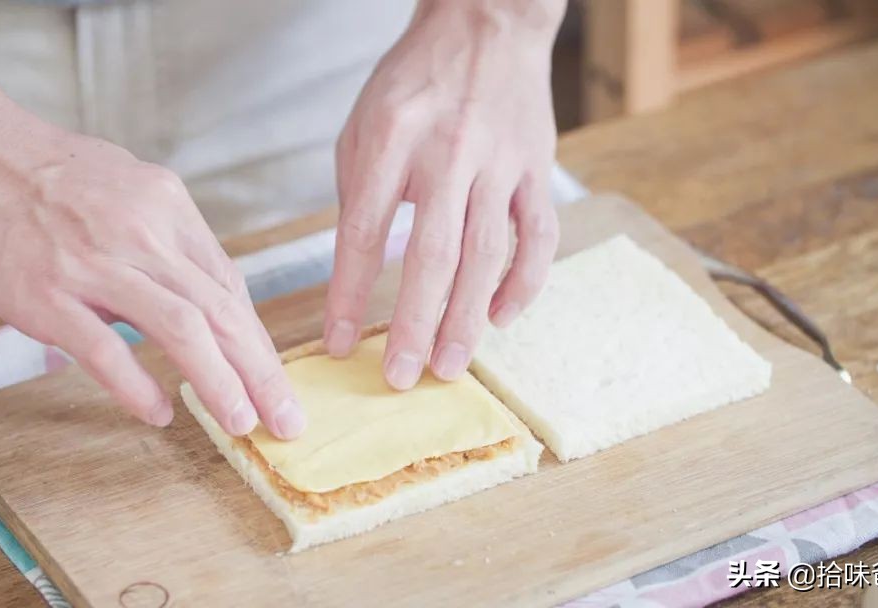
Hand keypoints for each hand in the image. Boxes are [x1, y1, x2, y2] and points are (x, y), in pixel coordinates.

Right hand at [0, 107, 304, 437]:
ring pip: (180, 329)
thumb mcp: (127, 183)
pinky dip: (135, 386)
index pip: (228, 284)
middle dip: (262, 372)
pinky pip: (103, 348)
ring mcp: (96, 264)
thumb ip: (163, 235)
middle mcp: (144, 233)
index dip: (255, 340)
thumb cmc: (45, 167)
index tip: (271, 378)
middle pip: (222, 311)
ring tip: (244, 424)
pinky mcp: (47, 293)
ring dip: (219, 382)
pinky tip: (158, 412)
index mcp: (168, 206)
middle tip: (287, 419)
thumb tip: (194, 286)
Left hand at [325, 0, 563, 388]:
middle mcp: (448, 153)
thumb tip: (357, 275)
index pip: (363, 232)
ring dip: (467, 318)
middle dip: (414, 324)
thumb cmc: (415, 84)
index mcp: (391, 138)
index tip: (339, 344)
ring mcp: (499, 162)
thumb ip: (360, 195)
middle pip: (432, 255)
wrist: (487, 27)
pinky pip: (538, 237)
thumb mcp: (363, 126)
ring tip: (448, 366)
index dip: (350, 295)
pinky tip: (501, 318)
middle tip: (401, 377)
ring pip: (487, 255)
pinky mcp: (536, 169)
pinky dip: (524, 284)